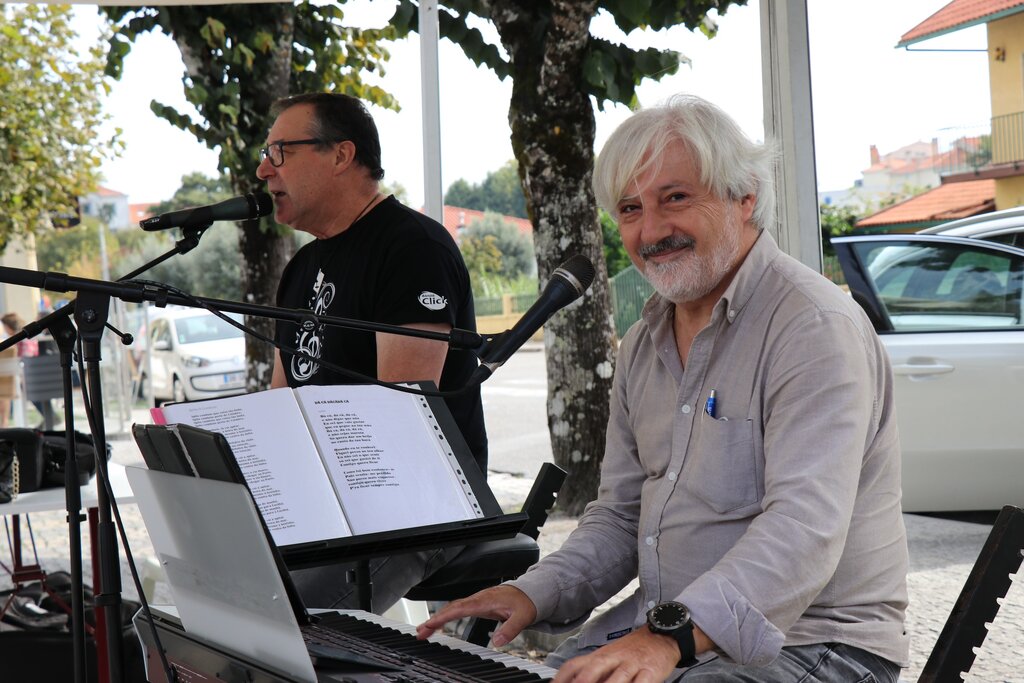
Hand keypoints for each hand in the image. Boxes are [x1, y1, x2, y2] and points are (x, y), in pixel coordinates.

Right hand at [416, 585, 537, 646]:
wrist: (529, 592)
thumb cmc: (525, 602)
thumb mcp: (523, 617)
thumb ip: (510, 629)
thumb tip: (497, 641)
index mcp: (485, 601)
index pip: (460, 608)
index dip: (444, 616)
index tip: (430, 624)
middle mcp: (478, 599)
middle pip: (451, 608)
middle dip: (434, 619)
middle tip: (420, 632)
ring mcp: (476, 601)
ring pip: (452, 608)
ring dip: (437, 619)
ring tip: (423, 631)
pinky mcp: (477, 605)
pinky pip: (457, 609)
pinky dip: (445, 616)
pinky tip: (438, 624)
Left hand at [553, 628, 679, 682]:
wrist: (661, 636)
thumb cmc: (632, 651)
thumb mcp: (609, 658)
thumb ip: (593, 672)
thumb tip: (572, 682)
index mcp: (600, 656)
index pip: (575, 664)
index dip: (562, 677)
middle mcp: (614, 658)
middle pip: (595, 667)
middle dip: (584, 681)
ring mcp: (632, 664)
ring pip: (619, 676)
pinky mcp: (650, 671)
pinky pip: (642, 682)